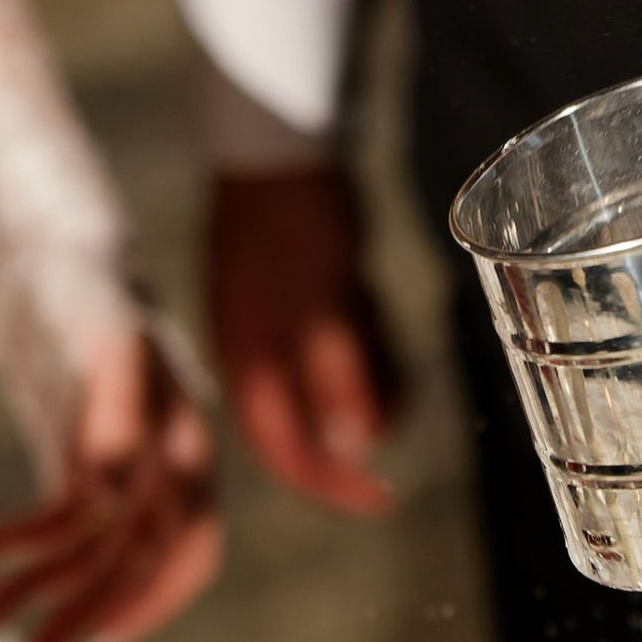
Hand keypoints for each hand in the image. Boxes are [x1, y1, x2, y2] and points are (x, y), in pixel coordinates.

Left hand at [0, 328, 220, 641]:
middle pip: (128, 567)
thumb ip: (119, 415)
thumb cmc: (91, 297)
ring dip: (32, 592)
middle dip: (78, 619)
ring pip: (82, 557)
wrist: (62, 270)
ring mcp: (120, 485)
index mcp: (188, 450)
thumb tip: (112, 491)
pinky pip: (48, 528)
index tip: (103, 641)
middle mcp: (161, 478)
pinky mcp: (80, 481)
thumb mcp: (111, 344)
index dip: (152, 600)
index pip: (188, 546)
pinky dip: (8, 545)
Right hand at [207, 167, 399, 512]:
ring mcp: (265, 330)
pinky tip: (360, 292)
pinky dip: (355, 333)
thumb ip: (338, 379)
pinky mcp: (285, 303)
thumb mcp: (329, 303)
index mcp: (248, 367)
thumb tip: (352, 450)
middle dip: (360, 406)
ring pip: (327, 384)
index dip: (335, 487)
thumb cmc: (299, 221)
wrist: (272, 141)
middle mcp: (250, 359)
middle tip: (393, 371)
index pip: (287, 455)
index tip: (384, 500)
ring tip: (369, 311)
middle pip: (313, 423)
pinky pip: (330, 346)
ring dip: (362, 363)